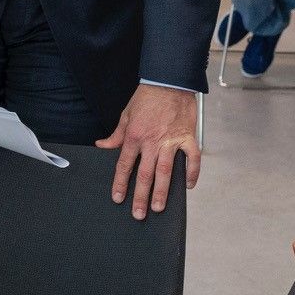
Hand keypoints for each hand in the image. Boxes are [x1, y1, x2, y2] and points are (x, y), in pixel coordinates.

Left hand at [96, 83, 200, 219]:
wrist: (169, 81)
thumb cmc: (147, 97)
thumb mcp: (126, 115)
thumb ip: (116, 135)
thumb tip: (102, 145)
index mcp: (134, 137)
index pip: (124, 165)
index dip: (120, 183)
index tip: (118, 198)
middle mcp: (152, 142)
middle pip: (144, 174)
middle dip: (140, 196)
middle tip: (139, 213)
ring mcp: (171, 140)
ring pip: (165, 171)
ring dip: (162, 191)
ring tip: (159, 207)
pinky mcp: (187, 137)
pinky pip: (191, 158)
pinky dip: (192, 172)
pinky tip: (188, 185)